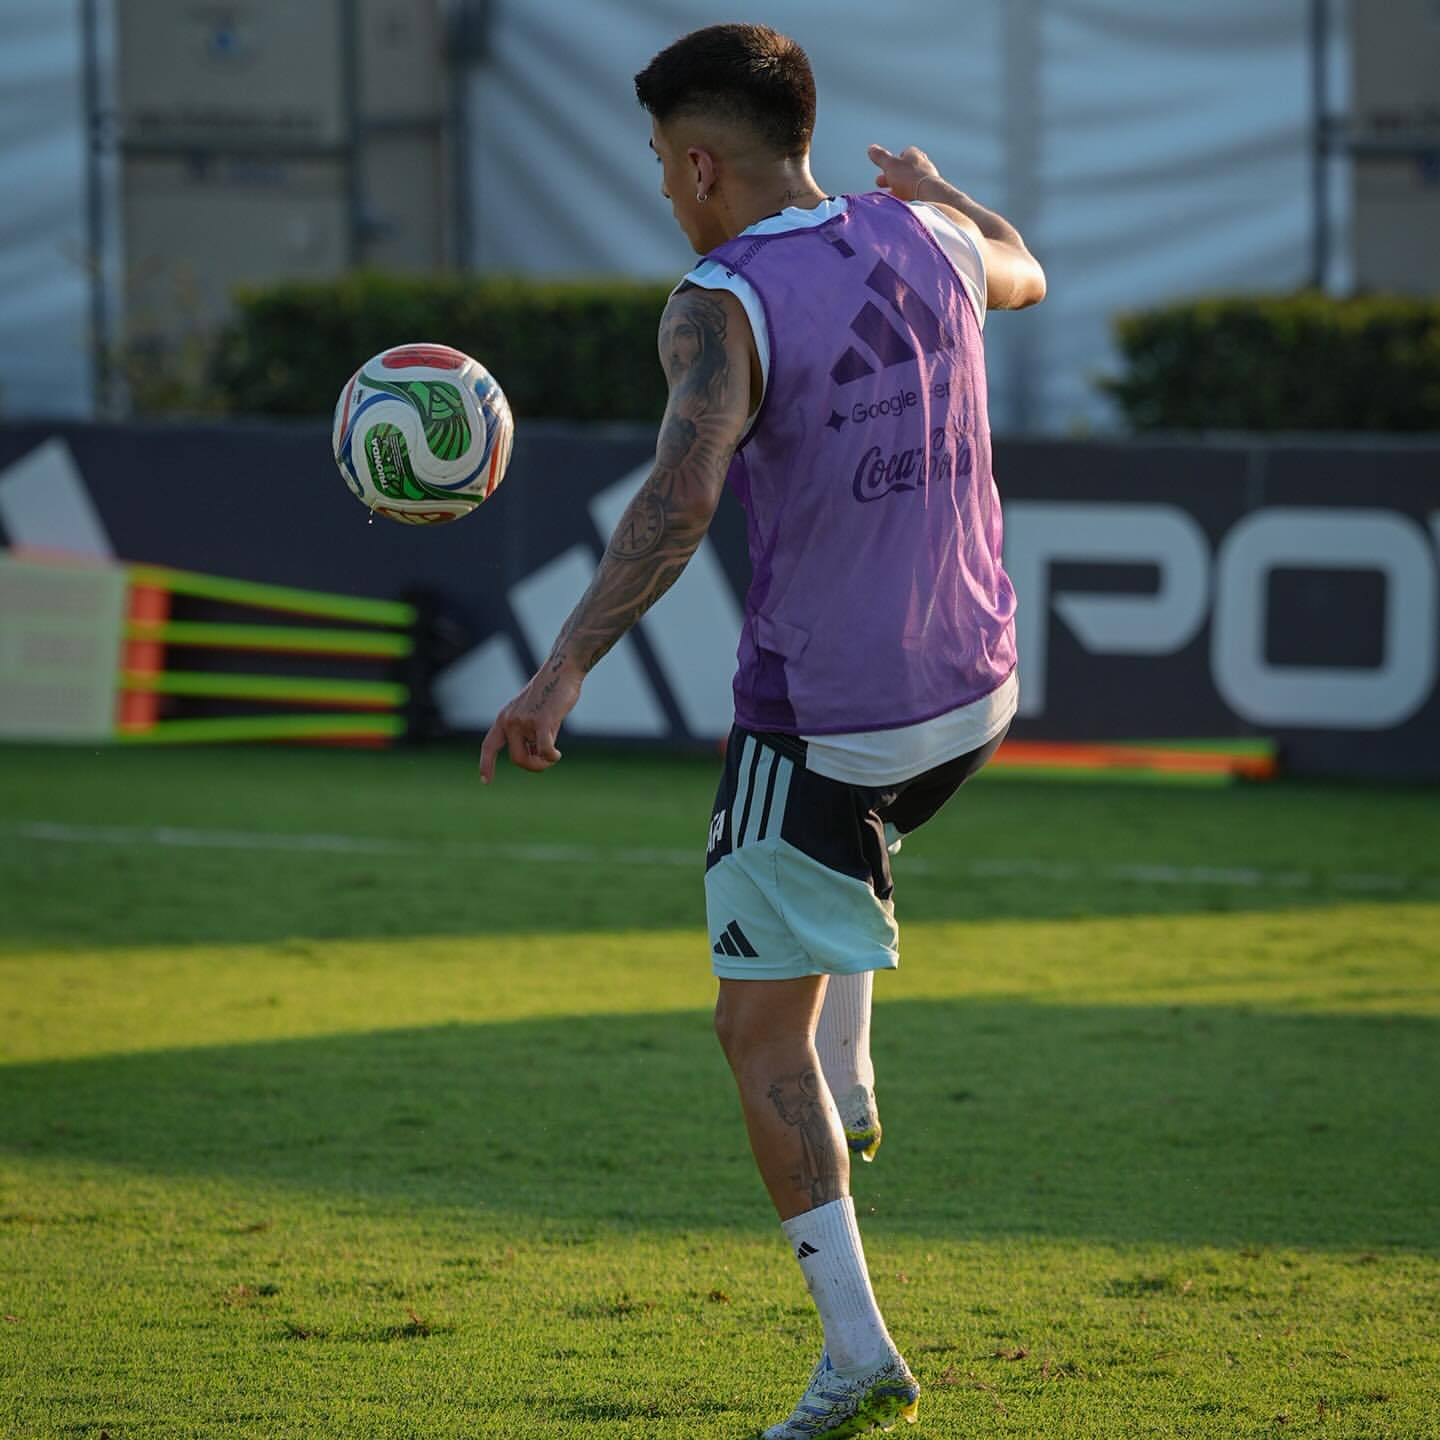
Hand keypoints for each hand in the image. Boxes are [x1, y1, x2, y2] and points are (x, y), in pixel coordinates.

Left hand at [478, 657, 582, 782]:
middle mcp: (510, 721)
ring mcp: (524, 721)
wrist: (561, 671)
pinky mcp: (541, 721)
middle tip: (546, 761)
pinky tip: (557, 755)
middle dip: (533, 766)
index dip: (486, 763)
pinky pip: (544, 750)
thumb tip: (537, 757)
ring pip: (530, 758)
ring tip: (553, 756)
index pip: (490, 745)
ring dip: (543, 763)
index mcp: (504, 718)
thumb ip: (530, 734)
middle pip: (517, 759)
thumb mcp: (533, 714)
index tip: (485, 780)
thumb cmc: (551, 693)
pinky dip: (551, 757)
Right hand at [867, 143, 942, 203]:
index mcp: (915, 154)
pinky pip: (917, 194)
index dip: (893, 160)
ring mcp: (928, 180)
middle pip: (906, 169)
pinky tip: (902, 203)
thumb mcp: (890, 166)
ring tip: (890, 196)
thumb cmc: (909, 178)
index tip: (886, 168)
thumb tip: (871, 148)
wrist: (929, 196)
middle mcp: (924, 165)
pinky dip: (908, 197)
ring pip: (911, 182)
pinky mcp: (931, 194)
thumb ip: (881, 157)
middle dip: (893, 176)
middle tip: (881, 184)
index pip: (904, 153)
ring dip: (900, 188)